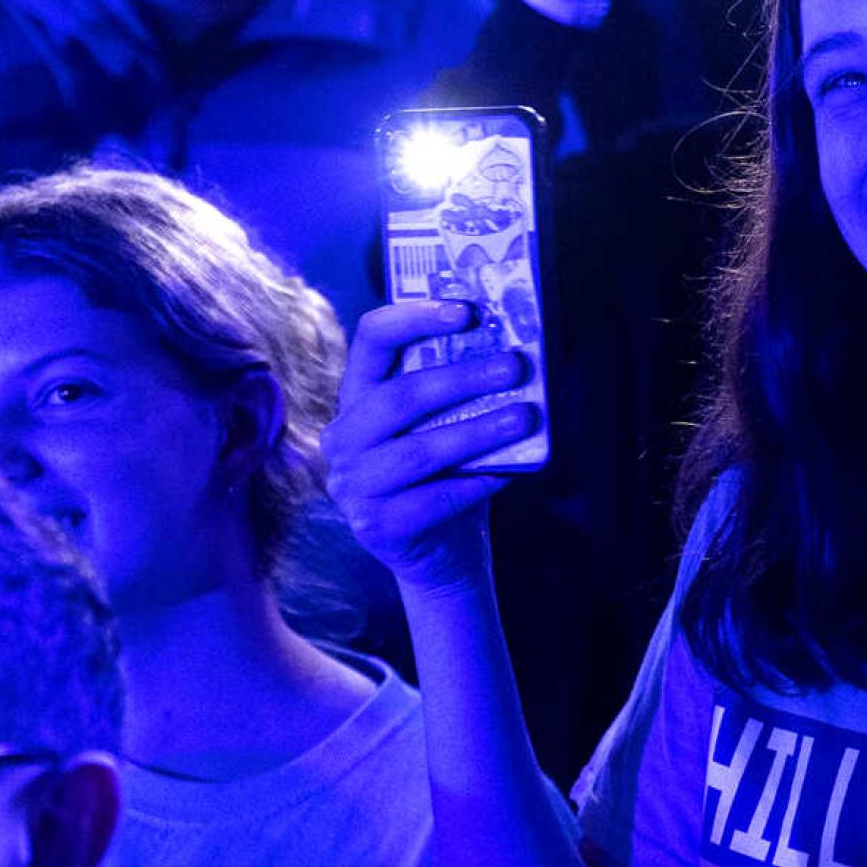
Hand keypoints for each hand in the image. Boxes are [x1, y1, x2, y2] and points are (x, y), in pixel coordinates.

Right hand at [322, 303, 537, 593]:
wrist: (442, 554)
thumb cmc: (449, 475)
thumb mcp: (449, 423)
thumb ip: (462, 391)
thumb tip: (514, 349)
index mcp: (358, 396)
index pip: (371, 339)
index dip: (414, 317)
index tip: (467, 312)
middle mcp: (343, 436)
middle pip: (399, 396)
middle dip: (462, 378)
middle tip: (515, 368)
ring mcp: (352, 484)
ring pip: (416, 450)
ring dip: (476, 431)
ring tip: (524, 419)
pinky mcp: (373, 525)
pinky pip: (431, 500)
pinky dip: (473, 485)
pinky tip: (506, 474)